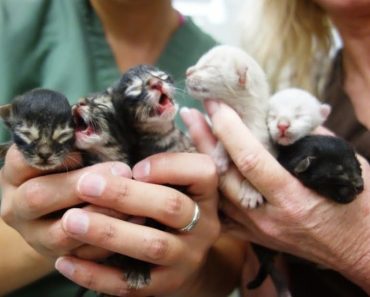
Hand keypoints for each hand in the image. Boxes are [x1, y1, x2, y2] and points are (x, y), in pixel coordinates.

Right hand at [0, 145, 131, 258]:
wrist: (61, 211)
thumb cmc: (70, 171)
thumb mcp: (66, 153)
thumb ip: (75, 142)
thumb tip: (95, 123)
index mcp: (16, 174)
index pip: (25, 159)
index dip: (57, 152)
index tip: (89, 144)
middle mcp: (17, 206)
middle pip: (39, 196)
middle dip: (83, 184)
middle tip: (122, 170)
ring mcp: (35, 236)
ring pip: (62, 233)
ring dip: (102, 215)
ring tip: (134, 200)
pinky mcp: (58, 257)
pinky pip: (83, 254)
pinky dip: (111, 240)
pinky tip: (136, 221)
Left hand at [54, 152, 219, 295]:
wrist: (189, 260)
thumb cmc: (181, 205)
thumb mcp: (190, 178)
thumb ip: (191, 145)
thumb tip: (191, 111)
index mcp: (208, 193)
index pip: (201, 172)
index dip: (168, 166)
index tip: (134, 166)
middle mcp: (204, 225)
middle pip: (171, 207)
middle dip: (127, 195)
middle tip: (85, 184)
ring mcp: (187, 258)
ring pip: (151, 246)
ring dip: (110, 232)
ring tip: (70, 220)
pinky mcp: (165, 285)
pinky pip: (131, 284)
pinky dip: (97, 274)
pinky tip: (66, 262)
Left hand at [180, 103, 369, 292]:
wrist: (360, 250)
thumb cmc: (358, 207)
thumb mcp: (344, 167)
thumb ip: (310, 139)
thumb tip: (279, 117)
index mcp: (293, 198)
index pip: (250, 159)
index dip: (229, 129)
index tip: (216, 105)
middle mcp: (268, 217)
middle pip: (225, 175)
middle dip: (205, 140)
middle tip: (190, 113)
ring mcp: (257, 230)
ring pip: (218, 194)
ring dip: (203, 159)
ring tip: (192, 132)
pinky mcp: (254, 237)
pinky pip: (222, 212)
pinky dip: (210, 188)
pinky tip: (200, 168)